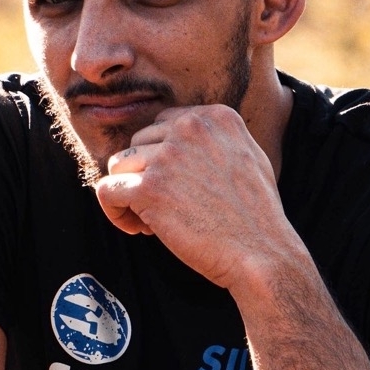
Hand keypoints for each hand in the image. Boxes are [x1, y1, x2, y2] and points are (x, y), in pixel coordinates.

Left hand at [95, 105, 301, 289]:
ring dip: (130, 193)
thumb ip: (217, 141)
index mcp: (216, 116)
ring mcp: (167, 156)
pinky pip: (107, 191)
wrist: (261, 253)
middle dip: (146, 176)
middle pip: (139, 143)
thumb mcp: (249, 158)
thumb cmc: (258, 217)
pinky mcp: (149, 189)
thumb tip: (182, 141)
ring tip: (152, 222)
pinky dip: (115, 212)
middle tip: (167, 210)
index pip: (164, 125)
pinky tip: (139, 229)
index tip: (178, 189)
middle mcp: (190, 128)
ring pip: (119, 165)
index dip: (163, 159)